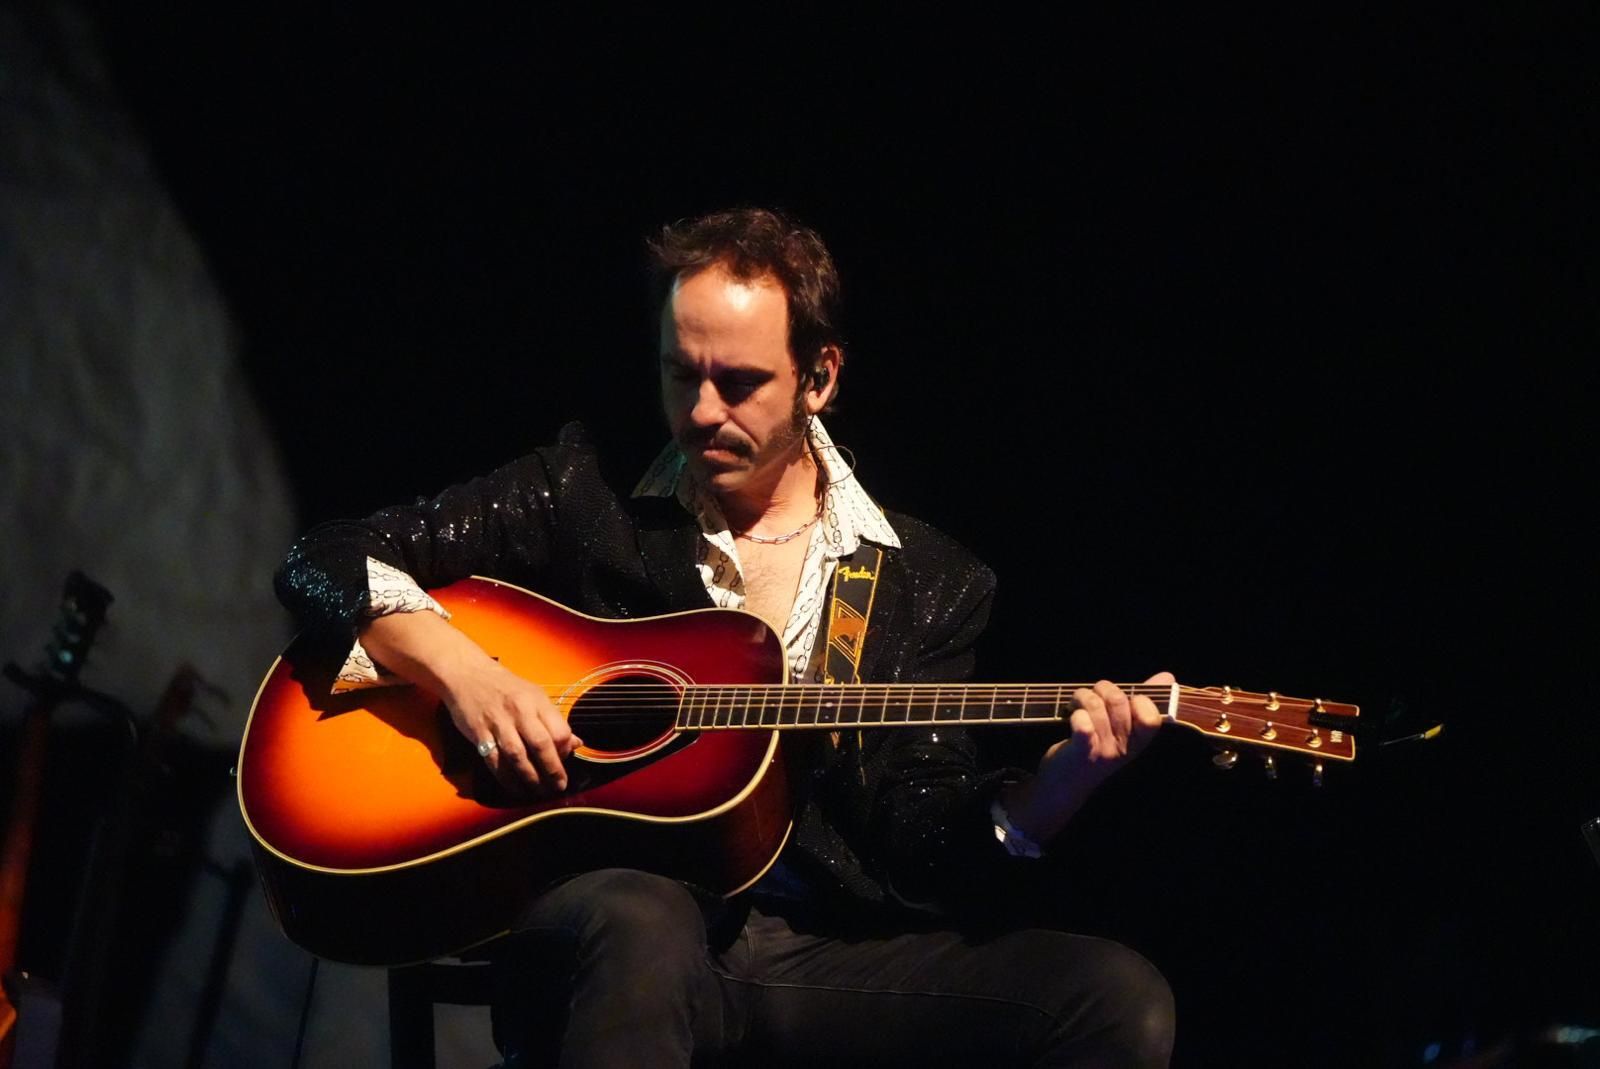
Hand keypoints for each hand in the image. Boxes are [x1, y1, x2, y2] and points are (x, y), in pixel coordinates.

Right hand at [442, 658, 581, 796]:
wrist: (467, 674)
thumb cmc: (505, 687)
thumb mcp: (535, 695)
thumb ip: (554, 720)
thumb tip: (576, 743)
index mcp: (537, 701)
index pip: (559, 731)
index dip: (565, 752)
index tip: (564, 762)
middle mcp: (519, 711)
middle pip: (540, 745)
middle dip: (551, 771)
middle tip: (557, 787)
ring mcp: (498, 723)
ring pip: (517, 756)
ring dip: (530, 778)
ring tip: (538, 792)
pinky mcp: (479, 734)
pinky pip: (495, 761)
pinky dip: (506, 778)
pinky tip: (515, 787)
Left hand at [1042, 671, 1173, 783]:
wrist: (1065, 785)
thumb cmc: (1096, 749)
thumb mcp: (1122, 729)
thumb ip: (1144, 702)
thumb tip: (1168, 676)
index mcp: (1138, 741)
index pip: (1151, 718)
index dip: (1140, 700)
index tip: (1125, 700)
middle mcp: (1124, 748)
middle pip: (1118, 701)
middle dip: (1102, 688)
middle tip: (1091, 695)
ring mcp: (1103, 752)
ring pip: (1096, 705)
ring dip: (1082, 696)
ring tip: (1076, 703)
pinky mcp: (1081, 753)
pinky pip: (1083, 725)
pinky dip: (1076, 714)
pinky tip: (1072, 716)